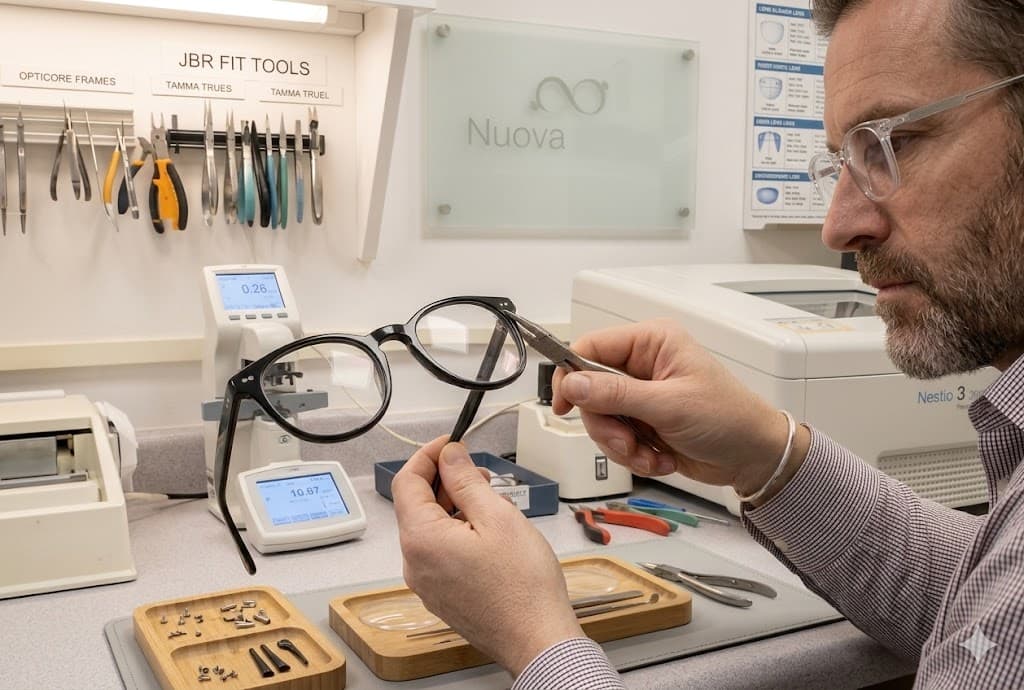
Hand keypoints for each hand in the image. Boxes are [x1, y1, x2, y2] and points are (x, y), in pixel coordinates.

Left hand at [392, 437, 583, 674]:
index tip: (451, 443)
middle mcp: (414, 563)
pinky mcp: (442, 596)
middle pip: (416, 505)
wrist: (537, 640)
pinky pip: (439, 552)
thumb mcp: (497, 516)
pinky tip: (487, 532)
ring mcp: (426, 583)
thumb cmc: (523, 585)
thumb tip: (448, 455)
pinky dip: (456, 532)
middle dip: (444, 481)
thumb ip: (466, 481)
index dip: (427, 455)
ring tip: (490, 503)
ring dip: (453, 507)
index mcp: (421, 539)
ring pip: (429, 529)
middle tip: (479, 473)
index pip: (406, 481)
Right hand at [552, 319, 807, 496]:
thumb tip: (572, 383)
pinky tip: (659, 458)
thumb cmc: (727, 418)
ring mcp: (641, 394)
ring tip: (651, 455)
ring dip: (622, 445)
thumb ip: (617, 394)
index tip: (564, 405)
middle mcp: (642, 364)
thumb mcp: (670, 405)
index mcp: (651, 342)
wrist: (753, 456)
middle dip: (606, 425)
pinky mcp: (642, 421)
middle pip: (590, 390)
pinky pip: (615, 438)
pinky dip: (633, 455)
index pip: (591, 347)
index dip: (571, 375)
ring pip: (600, 419)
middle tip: (628, 442)